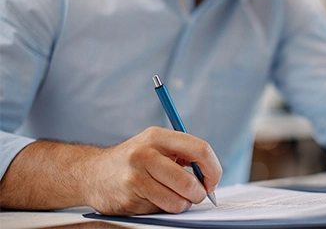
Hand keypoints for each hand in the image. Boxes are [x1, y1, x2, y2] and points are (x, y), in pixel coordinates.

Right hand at [85, 126, 221, 214]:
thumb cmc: (133, 160)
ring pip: (177, 201)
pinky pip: (160, 210)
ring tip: (172, 196)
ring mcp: (135, 177)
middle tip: (197, 195)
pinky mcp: (129, 198)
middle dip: (199, 194)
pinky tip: (152, 199)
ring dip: (182, 204)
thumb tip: (211, 177)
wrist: (91, 173)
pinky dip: (163, 209)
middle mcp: (145, 154)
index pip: (200, 149)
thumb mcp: (156, 146)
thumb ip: (182, 155)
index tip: (213, 181)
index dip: (213, 169)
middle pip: (189, 182)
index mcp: (158, 136)